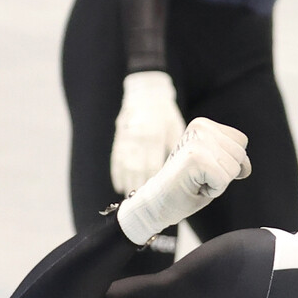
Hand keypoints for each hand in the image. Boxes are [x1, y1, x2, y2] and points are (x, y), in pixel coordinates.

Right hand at [110, 71, 186, 195]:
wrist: (145, 93)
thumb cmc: (166, 114)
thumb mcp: (176, 128)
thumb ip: (176, 148)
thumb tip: (181, 171)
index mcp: (154, 135)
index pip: (153, 163)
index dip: (153, 182)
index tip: (156, 197)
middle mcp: (137, 137)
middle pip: (136, 167)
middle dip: (139, 186)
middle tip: (143, 205)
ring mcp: (125, 137)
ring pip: (124, 165)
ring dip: (127, 183)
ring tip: (131, 200)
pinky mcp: (118, 137)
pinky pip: (116, 158)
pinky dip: (117, 173)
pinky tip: (120, 186)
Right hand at [117, 118, 251, 244]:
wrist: (157, 202)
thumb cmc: (187, 186)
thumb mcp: (215, 166)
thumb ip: (232, 158)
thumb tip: (246, 165)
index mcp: (204, 124)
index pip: (241, 142)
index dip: (230, 163)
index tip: (207, 169)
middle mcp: (201, 127)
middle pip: (240, 155)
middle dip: (226, 173)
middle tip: (201, 177)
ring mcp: (197, 142)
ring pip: (234, 168)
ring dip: (219, 182)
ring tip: (197, 181)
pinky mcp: (195, 158)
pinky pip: (224, 180)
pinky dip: (213, 190)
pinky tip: (195, 186)